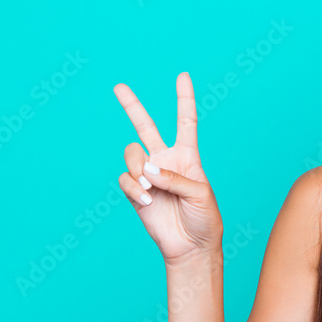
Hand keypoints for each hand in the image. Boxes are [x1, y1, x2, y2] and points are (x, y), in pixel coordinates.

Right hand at [113, 72, 222, 265]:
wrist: (191, 246)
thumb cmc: (204, 218)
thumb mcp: (199, 194)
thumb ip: (174, 178)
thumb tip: (146, 169)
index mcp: (187, 155)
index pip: (186, 122)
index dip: (184, 99)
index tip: (183, 75)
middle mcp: (165, 160)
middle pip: (146, 126)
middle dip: (131, 106)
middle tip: (118, 86)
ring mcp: (148, 174)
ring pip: (131, 154)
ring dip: (138, 168)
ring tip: (150, 188)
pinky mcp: (135, 191)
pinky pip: (125, 179)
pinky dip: (133, 187)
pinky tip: (146, 199)